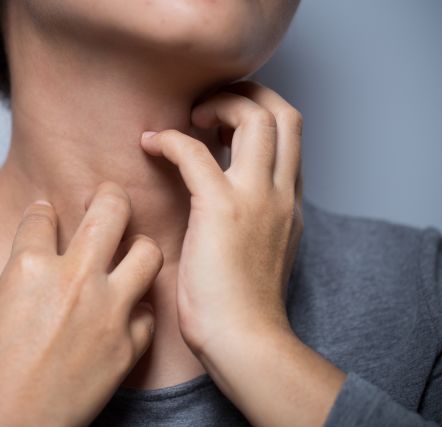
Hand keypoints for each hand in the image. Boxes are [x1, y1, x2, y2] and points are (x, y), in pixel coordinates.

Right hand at [0, 182, 163, 426]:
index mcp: (29, 267)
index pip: (42, 217)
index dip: (43, 211)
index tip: (47, 212)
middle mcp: (74, 279)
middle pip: (110, 211)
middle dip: (110, 195)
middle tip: (108, 197)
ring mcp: (107, 311)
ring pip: (147, 253)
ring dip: (140, 247)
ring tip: (131, 250)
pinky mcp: (127, 345)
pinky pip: (147, 313)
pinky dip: (138, 309)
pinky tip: (127, 312)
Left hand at [140, 80, 344, 426]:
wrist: (245, 340)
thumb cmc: (243, 307)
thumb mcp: (263, 254)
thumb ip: (255, 222)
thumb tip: (227, 209)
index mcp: (289, 204)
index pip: (290, 138)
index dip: (261, 116)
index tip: (227, 124)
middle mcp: (280, 194)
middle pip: (283, 115)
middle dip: (249, 96)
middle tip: (211, 107)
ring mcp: (255, 198)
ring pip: (255, 119)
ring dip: (220, 105)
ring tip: (191, 117)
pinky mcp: (220, 209)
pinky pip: (195, 152)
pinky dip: (171, 140)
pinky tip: (150, 144)